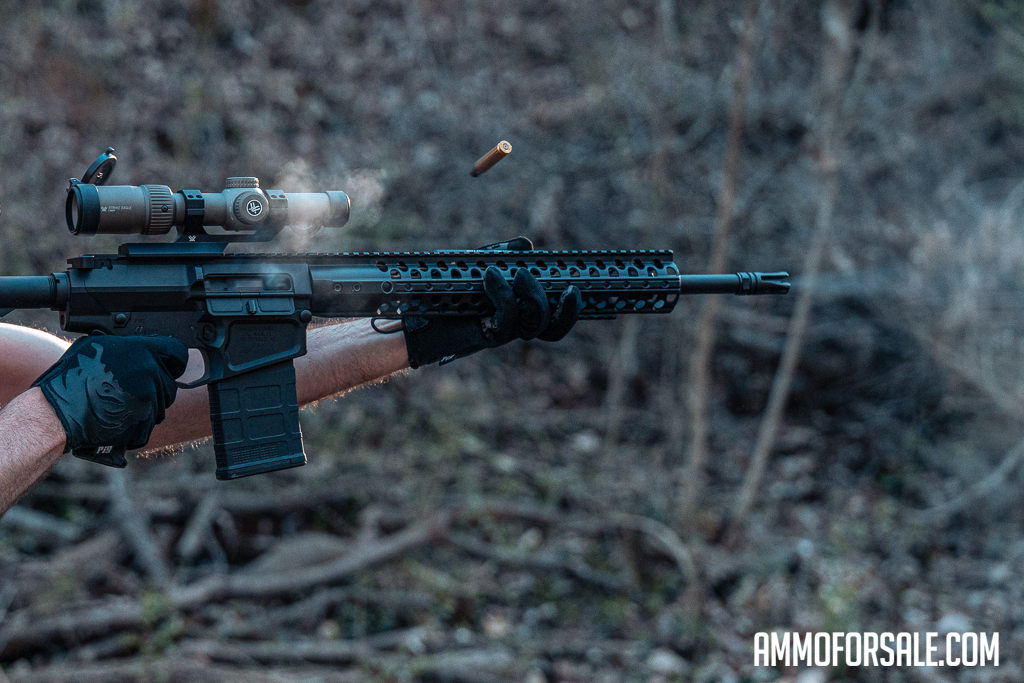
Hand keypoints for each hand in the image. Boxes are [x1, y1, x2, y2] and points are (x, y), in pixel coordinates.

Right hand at [32, 334, 188, 452]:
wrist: (59, 412)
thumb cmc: (73, 376)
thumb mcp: (99, 345)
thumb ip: (128, 345)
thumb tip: (142, 346)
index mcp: (142, 350)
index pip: (178, 351)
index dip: (175, 359)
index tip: (171, 364)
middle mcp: (150, 373)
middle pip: (170, 382)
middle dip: (157, 385)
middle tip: (132, 388)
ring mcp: (150, 398)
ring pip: (162, 403)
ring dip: (148, 404)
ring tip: (121, 402)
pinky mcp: (145, 421)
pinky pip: (151, 421)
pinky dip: (139, 422)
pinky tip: (119, 416)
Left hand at [403, 237, 582, 367]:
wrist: (407, 315)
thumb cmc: (438, 290)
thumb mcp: (474, 265)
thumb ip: (501, 256)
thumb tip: (527, 247)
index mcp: (516, 310)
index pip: (553, 316)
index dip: (571, 309)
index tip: (582, 287)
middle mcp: (512, 326)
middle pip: (552, 329)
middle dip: (566, 309)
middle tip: (568, 285)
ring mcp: (500, 333)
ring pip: (535, 326)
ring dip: (535, 297)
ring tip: (521, 273)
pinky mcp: (484, 335)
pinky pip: (506, 319)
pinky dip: (504, 294)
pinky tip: (492, 275)